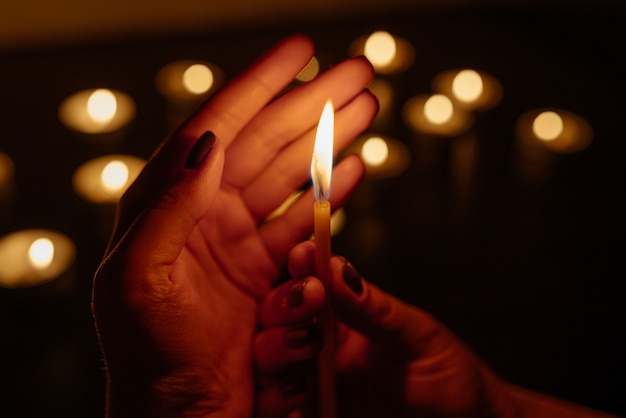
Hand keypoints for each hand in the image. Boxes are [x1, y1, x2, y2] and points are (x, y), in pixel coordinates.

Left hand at [91, 35, 376, 417]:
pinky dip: (329, 190)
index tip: (301, 50)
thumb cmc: (147, 354)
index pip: (217, 125)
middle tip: (358, 72)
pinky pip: (303, 217)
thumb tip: (206, 143)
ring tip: (365, 109)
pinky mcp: (264, 267)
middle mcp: (203, 211)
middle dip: (313, 103)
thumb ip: (169, 206)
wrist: (180, 413)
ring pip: (291, 173)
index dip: (260, 83)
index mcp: (167, 202)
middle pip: (266, 140)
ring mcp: (237, 237)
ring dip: (328, 139)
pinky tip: (352, 165)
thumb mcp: (138, 278)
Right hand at [255, 241, 516, 417]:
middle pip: (276, 318)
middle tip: (303, 300)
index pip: (309, 283)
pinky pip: (275, 405)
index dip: (301, 267)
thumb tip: (337, 267)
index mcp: (345, 316)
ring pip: (267, 359)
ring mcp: (313, 382)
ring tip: (302, 345)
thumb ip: (373, 307)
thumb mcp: (416, 335)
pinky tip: (293, 390)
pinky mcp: (312, 414)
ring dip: (274, 348)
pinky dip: (274, 396)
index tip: (303, 255)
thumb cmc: (451, 378)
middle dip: (281, 305)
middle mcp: (321, 345)